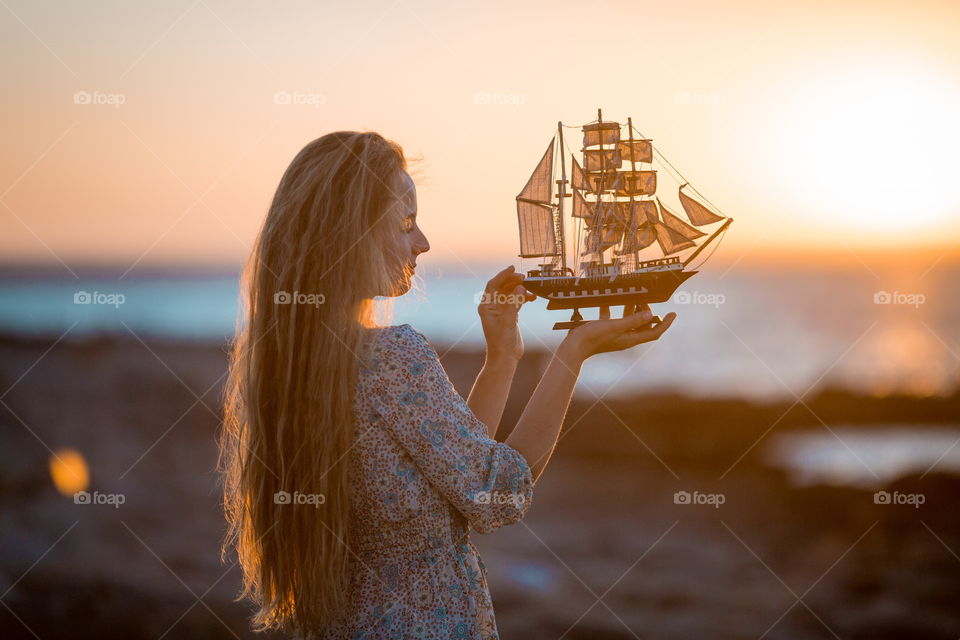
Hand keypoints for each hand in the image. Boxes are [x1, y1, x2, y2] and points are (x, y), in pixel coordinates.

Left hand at [477, 265, 536, 361]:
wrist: (505, 356)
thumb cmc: (501, 341)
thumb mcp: (508, 320)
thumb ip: (514, 302)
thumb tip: (521, 287)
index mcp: (486, 306)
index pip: (493, 285)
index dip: (503, 275)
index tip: (512, 268)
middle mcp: (492, 307)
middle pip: (502, 287)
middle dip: (512, 281)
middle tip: (524, 277)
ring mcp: (501, 311)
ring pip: (511, 294)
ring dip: (519, 289)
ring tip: (529, 286)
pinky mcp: (510, 315)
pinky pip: (517, 301)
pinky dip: (524, 298)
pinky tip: (532, 297)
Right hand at [561, 303, 675, 360]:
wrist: (573, 347)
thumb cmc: (593, 338)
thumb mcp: (615, 326)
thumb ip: (633, 320)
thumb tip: (650, 314)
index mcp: (630, 339)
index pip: (654, 332)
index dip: (665, 324)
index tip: (673, 314)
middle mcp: (624, 337)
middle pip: (643, 325)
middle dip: (647, 312)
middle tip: (645, 299)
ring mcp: (614, 334)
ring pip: (629, 320)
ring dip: (632, 309)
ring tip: (632, 297)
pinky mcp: (604, 330)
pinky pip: (613, 318)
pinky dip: (615, 309)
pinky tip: (610, 300)